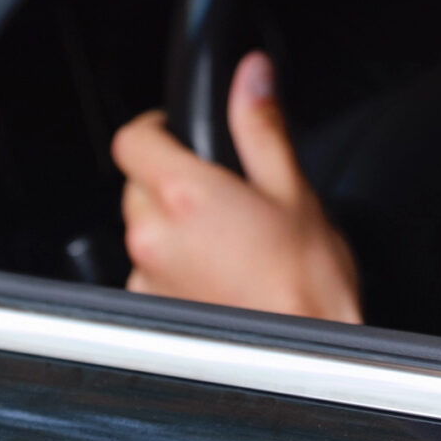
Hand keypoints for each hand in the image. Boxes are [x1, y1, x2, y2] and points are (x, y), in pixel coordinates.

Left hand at [112, 51, 359, 322]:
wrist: (307, 363)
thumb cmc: (308, 286)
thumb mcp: (294, 191)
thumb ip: (261, 126)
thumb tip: (252, 76)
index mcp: (186, 196)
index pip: (132, 138)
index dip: (155, 129)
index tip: (177, 133)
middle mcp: (154, 236)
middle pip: (137, 184)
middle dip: (172, 180)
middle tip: (222, 193)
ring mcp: (147, 278)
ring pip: (144, 230)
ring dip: (173, 227)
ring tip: (228, 242)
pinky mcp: (152, 312)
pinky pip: (150, 272)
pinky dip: (175, 267)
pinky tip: (219, 275)